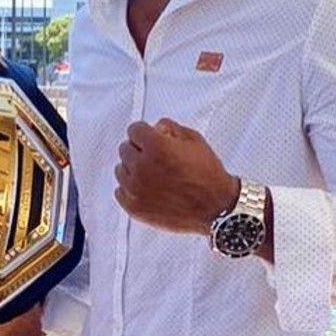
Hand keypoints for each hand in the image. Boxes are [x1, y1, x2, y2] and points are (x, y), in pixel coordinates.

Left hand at [115, 119, 238, 233]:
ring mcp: (136, 189)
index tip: (150, 139)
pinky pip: (120, 191)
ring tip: (154, 176)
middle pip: (125, 149)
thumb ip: (170, 128)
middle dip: (139, 150)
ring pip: (121, 170)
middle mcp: (142, 167)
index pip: (133, 130)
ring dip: (133, 170)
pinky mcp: (134, 207)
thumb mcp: (195, 140)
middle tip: (155, 159)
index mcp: (156, 147)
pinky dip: (130, 190)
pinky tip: (147, 190)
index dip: (145, 133)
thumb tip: (155, 128)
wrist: (215, 207)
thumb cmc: (207, 174)